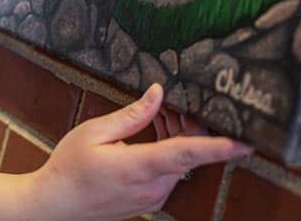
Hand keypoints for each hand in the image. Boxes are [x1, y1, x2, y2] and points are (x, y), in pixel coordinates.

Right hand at [29, 83, 252, 219]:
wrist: (55, 206)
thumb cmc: (69, 168)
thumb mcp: (95, 132)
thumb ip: (132, 114)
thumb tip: (158, 94)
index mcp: (138, 167)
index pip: (187, 154)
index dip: (219, 147)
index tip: (246, 143)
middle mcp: (152, 187)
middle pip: (187, 153)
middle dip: (189, 124)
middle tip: (174, 100)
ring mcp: (152, 197)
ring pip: (180, 162)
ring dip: (177, 137)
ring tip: (159, 113)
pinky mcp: (149, 199)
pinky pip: (169, 172)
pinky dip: (167, 151)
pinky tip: (153, 133)